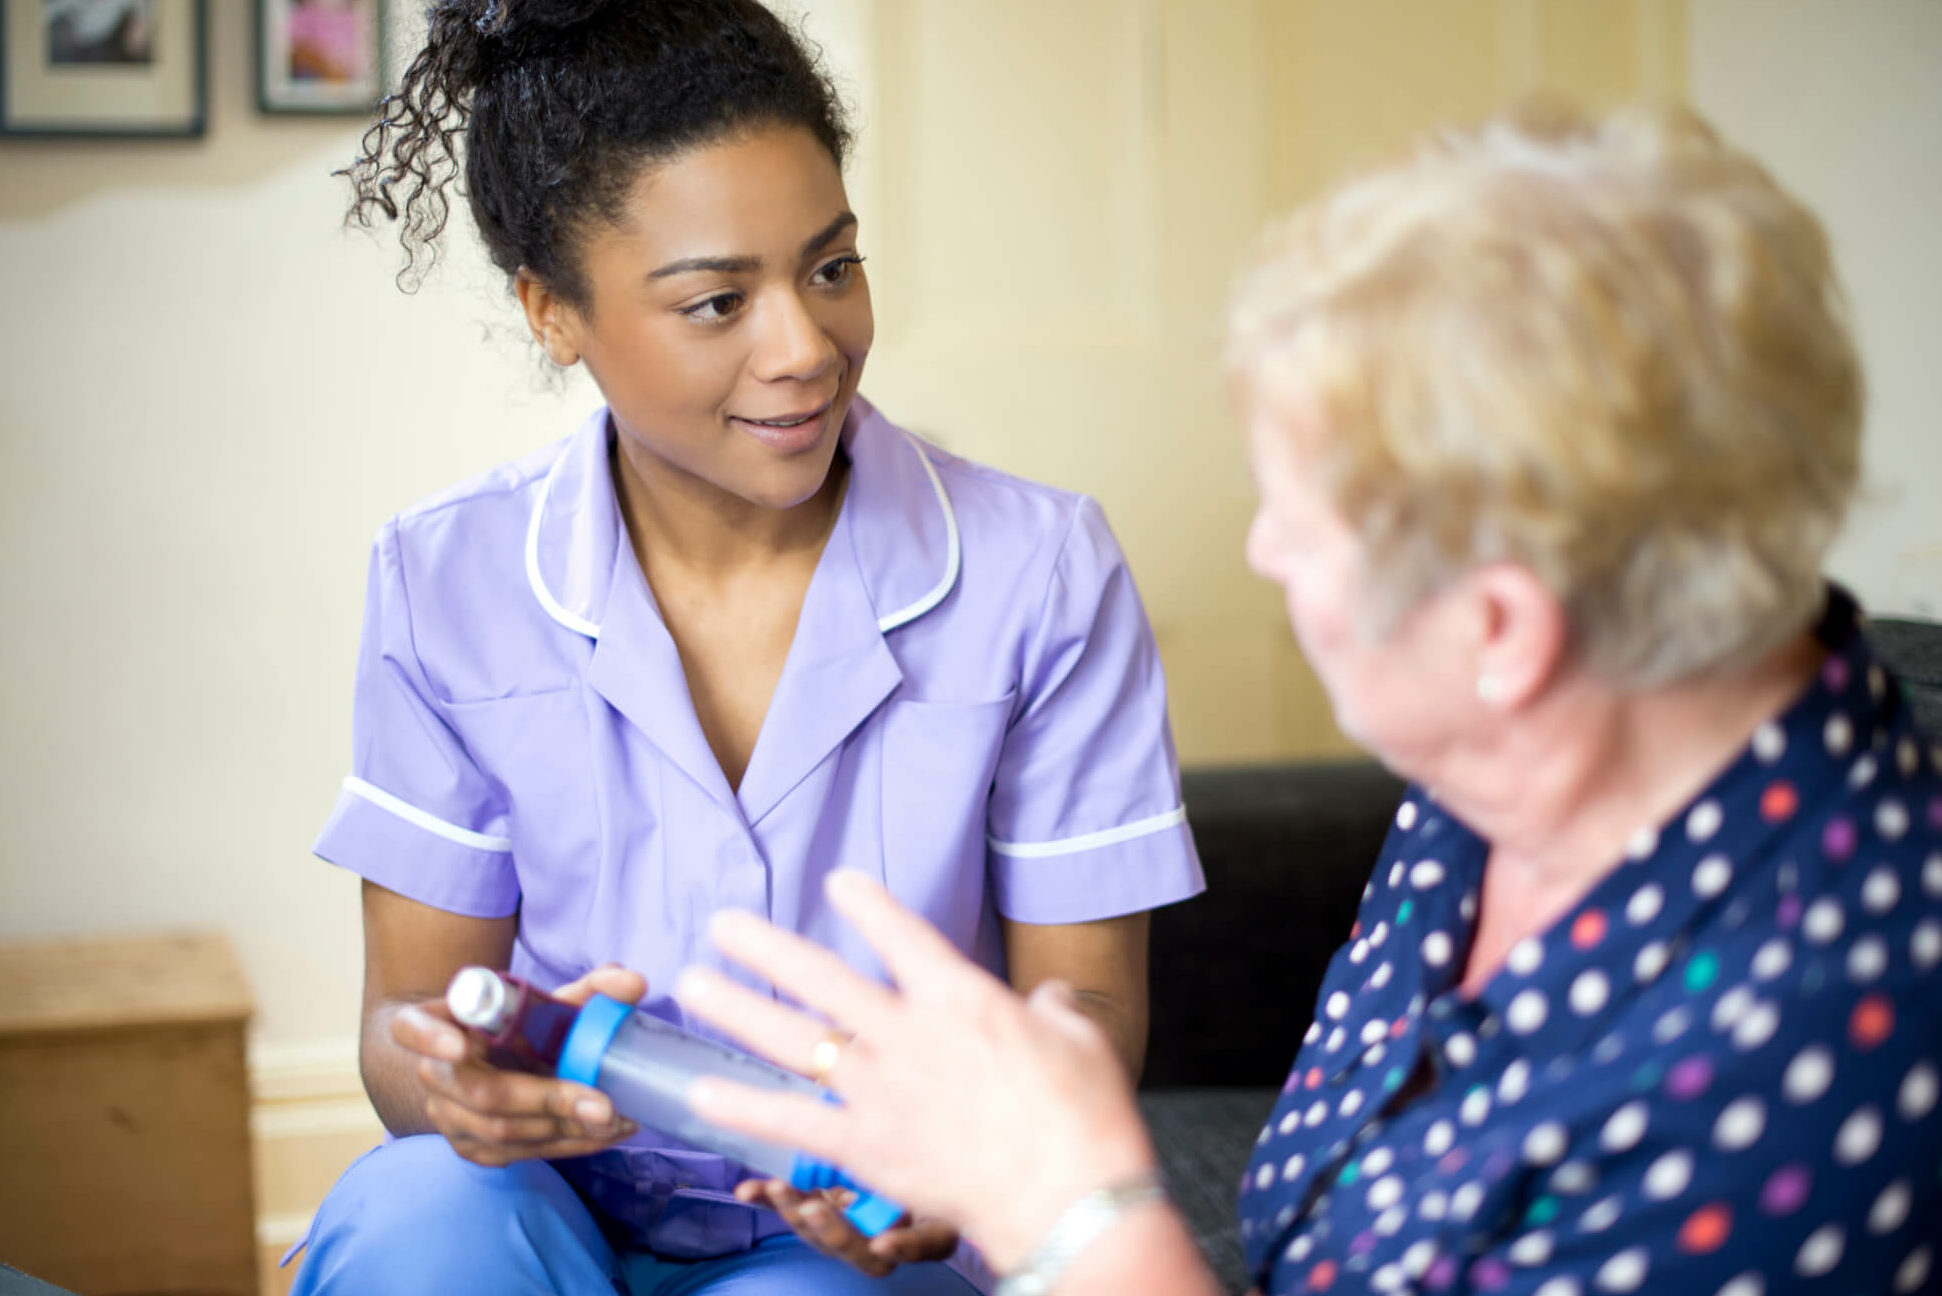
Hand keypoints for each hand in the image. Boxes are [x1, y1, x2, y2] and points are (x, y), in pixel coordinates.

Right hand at [392, 963, 646, 1166]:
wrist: (478, 1062)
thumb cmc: (510, 1024)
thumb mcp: (541, 1000)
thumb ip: (588, 989)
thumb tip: (635, 983)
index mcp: (433, 1022)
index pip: (413, 1029)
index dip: (432, 1038)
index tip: (460, 1047)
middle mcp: (433, 1074)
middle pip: (480, 1094)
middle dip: (546, 1100)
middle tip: (603, 1105)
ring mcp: (447, 1116)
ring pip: (501, 1133)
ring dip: (564, 1130)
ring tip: (618, 1121)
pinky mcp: (470, 1148)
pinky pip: (516, 1155)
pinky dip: (565, 1146)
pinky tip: (604, 1136)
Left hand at [675, 872, 1156, 1271]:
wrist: (1070, 1195)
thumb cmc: (1086, 1116)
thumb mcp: (1080, 1041)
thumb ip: (1053, 1010)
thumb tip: (1050, 999)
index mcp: (961, 997)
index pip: (902, 934)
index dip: (867, 904)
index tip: (839, 883)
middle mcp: (908, 1033)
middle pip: (820, 977)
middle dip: (765, 947)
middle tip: (722, 924)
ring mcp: (880, 1090)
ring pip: (791, 1039)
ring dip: (736, 1009)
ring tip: (694, 983)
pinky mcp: (866, 1148)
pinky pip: (791, 1121)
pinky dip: (742, 1105)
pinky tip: (699, 1092)